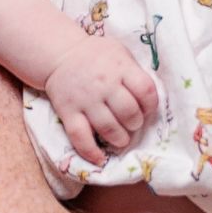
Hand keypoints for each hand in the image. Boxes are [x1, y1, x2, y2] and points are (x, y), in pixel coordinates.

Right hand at [44, 37, 157, 164]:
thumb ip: (135, 72)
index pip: (146, 91)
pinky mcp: (68, 111)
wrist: (60, 54)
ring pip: (108, 127)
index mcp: (121, 68)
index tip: (148, 110)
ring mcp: (85, 99)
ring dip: (120, 139)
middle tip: (133, 125)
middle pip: (128, 112)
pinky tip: (99, 159)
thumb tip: (150, 97)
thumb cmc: (97, 55)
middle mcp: (104, 84)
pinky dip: (90, 151)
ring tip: (122, 139)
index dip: (151, 106)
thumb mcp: (121, 53)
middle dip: (135, 124)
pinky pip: (79, 136)